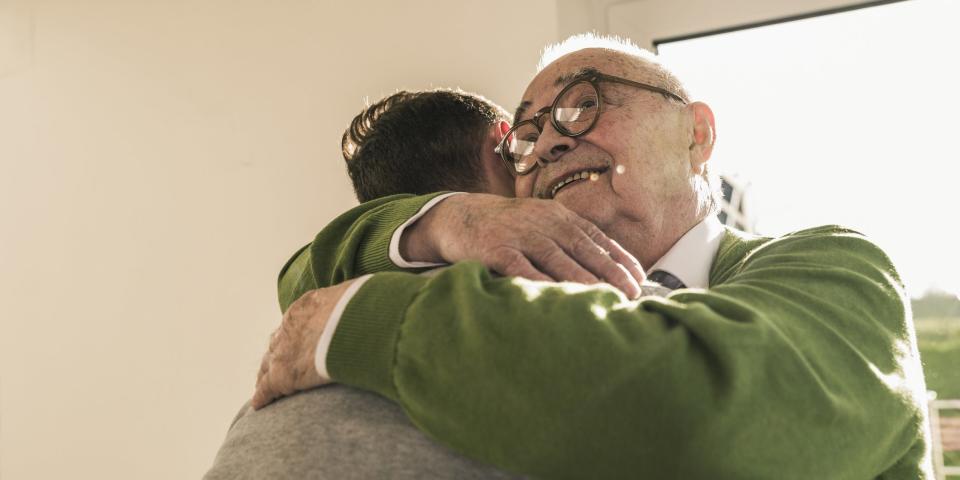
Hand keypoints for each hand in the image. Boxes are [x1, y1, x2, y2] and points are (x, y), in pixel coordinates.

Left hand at [252, 280, 355, 409]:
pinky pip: (267, 388)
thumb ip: (358, 306)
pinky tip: (260, 405)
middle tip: (279, 364)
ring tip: (266, 385)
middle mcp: (289, 327)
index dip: (296, 335)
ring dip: (268, 374)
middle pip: (278, 343)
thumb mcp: (360, 299)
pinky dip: (263, 396)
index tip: (299, 343)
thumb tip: (372, 308)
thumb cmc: (365, 309)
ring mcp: (283, 351)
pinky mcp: (283, 375)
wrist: (355, 324)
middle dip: (279, 354)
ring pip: (268, 365)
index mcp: (306, 306)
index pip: (296, 323)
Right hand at [401, 194, 644, 297]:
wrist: (459, 215)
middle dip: (610, 272)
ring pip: (557, 259)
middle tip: (631, 294)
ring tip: (604, 298)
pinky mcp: (495, 249)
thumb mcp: (540, 223)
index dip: (619, 259)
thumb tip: (605, 268)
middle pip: (583, 249)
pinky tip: (556, 297)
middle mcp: (543, 222)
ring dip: (582, 280)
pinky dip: (539, 283)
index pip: (596, 238)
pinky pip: (521, 268)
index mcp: (558, 216)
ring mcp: (519, 235)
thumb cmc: (507, 227)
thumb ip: (568, 240)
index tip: (638, 279)